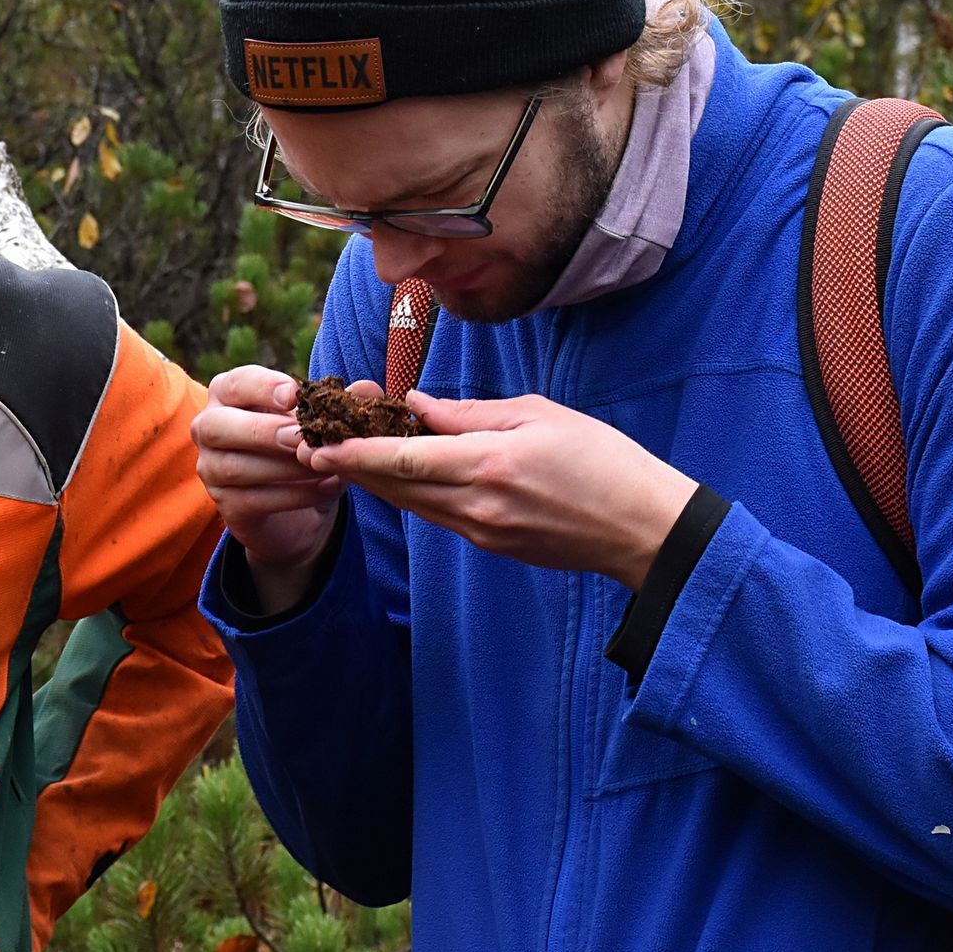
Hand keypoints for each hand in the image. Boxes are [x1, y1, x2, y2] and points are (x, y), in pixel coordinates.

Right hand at [191, 366, 349, 610]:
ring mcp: (211, 471)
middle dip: (262, 431)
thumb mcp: (321, 421)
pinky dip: (297, 494)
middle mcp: (208, 430)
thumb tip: (366, 389)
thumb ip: (340, 403)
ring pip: (235, 467)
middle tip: (300, 437)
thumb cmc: (301, 445)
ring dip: (283, 466)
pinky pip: (255, 500)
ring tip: (323, 463)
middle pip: (217, 427)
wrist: (297, 505)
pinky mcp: (227, 508)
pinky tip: (329, 487)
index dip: (261, 387)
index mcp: (228, 395)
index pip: (235, 384)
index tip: (294, 395)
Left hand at [302, 391, 698, 590]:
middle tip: (308, 443)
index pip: (401, 458)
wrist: (644, 530)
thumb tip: (416, 405)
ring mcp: (482, 532)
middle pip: (394, 486)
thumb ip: (471, 414)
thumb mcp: (539, 417)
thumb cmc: (603, 461)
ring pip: (411, 504)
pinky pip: (438, 516)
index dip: (352, 452)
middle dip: (349, 466)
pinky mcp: (492, 546)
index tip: (314, 440)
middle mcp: (475, 505)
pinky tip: (397, 476)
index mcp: (486, 465)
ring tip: (340, 457)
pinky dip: (412, 494)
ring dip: (375, 482)